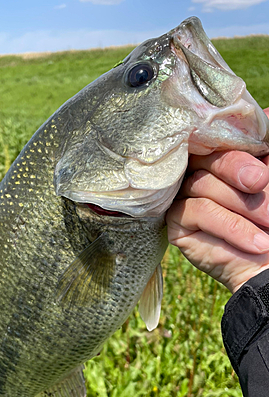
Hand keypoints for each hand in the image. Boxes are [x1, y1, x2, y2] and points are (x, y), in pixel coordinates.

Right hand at [166, 108, 268, 293]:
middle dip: (236, 167)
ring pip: (202, 183)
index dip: (234, 140)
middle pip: (205, 155)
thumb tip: (268, 111)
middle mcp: (201, 172)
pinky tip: (255, 243)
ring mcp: (186, 196)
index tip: (259, 160)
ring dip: (241, 206)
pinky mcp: (178, 222)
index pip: (215, 135)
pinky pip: (197, 211)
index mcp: (223, 157)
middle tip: (260, 184)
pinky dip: (231, 226)